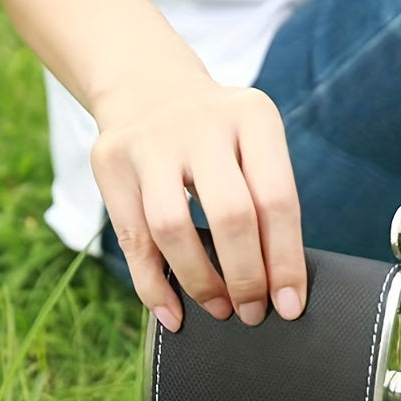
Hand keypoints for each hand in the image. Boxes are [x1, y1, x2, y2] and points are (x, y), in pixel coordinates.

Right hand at [90, 75, 306, 331]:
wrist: (147, 87)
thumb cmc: (219, 140)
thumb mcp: (252, 148)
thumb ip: (265, 204)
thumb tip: (278, 290)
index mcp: (253, 117)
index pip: (276, 199)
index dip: (285, 261)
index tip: (290, 307)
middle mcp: (202, 123)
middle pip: (230, 215)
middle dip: (245, 277)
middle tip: (253, 313)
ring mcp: (150, 140)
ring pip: (173, 229)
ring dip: (200, 282)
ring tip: (219, 309)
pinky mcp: (111, 162)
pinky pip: (133, 240)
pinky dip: (154, 286)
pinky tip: (173, 313)